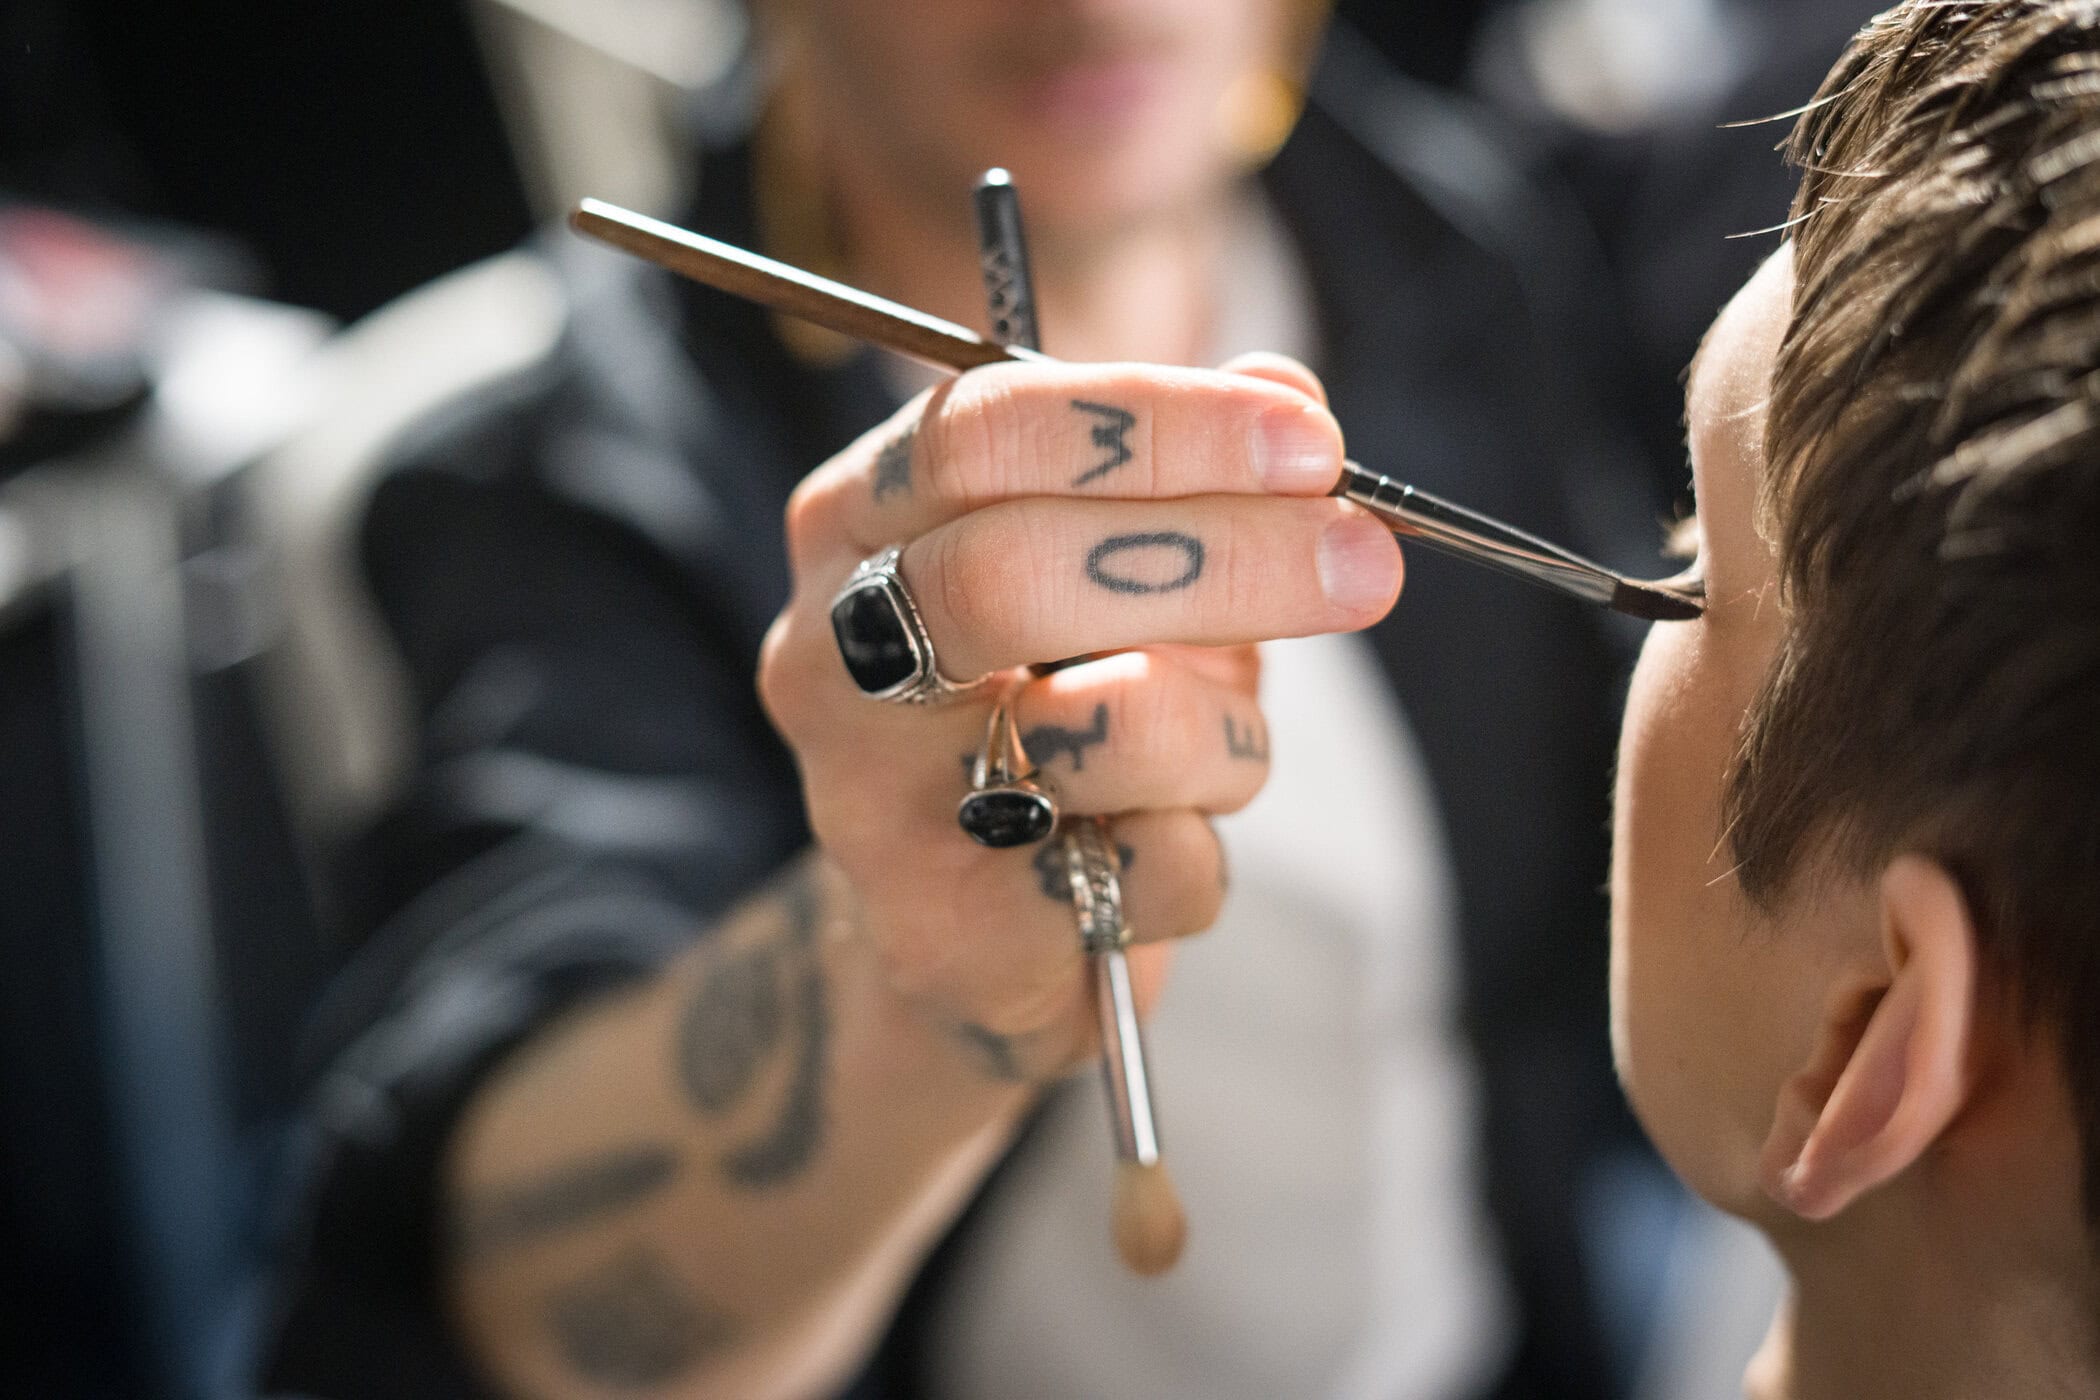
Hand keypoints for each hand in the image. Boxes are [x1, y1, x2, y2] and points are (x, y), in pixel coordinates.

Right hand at [758, 353, 1401, 1078]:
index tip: (1310, 442)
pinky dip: (1204, 849)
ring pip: (1109, 725)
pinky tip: (1161, 847)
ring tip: (1227, 749)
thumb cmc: (1054, 707)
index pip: (979, 432)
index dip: (1155, 423)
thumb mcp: (1120, 569)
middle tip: (1366, 565)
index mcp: (853, 525)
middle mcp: (828, 657)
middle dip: (1222, 557)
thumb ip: (1195, 467)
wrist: (973, 928)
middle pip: (1012, 571)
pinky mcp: (947, 934)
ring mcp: (871, 806)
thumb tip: (1288, 386)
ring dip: (1228, 733)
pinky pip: (1150, 865)